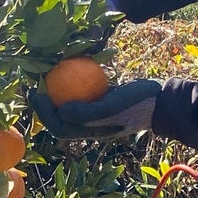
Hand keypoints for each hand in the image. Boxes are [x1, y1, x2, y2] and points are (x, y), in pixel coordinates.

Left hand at [32, 78, 161, 138]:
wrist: (162, 99)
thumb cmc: (138, 103)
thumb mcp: (113, 106)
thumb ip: (87, 113)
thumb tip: (62, 110)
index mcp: (91, 131)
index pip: (59, 127)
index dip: (44, 113)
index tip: (38, 92)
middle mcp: (91, 125)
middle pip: (60, 117)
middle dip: (44, 104)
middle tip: (34, 84)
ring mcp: (97, 112)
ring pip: (70, 104)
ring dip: (56, 93)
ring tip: (46, 75)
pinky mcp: (103, 99)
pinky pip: (83, 93)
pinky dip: (73, 83)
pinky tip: (69, 66)